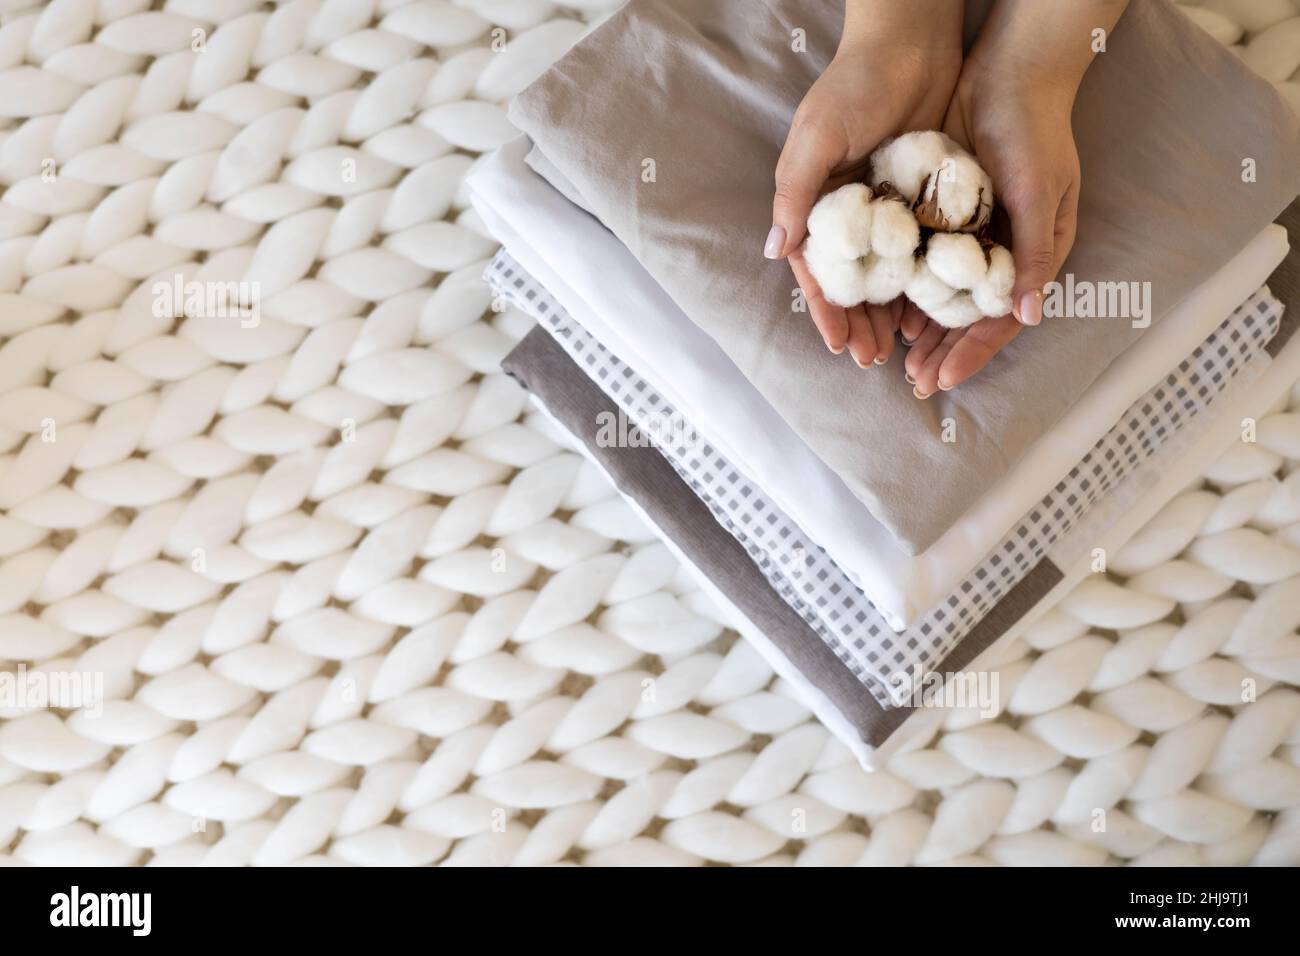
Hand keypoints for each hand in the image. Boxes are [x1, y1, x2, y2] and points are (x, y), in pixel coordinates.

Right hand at [767, 1, 962, 366]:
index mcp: (818, 203)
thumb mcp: (817, 137)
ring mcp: (891, 209)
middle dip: (861, 323)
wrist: (911, 41)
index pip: (819, 271)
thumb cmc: (853, 85)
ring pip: (890, 275)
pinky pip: (925, 250)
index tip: (840, 344)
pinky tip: (935, 309)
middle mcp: (852, 213)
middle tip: (873, 361)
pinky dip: (927, 281)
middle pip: (855, 282)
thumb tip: (775, 251)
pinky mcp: (927, 199)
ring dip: (892, 313)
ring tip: (902, 349)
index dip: (828, 310)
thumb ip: (796, 192)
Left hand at [902, 71, 1079, 396]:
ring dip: (923, 328)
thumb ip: (1031, 252)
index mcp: (1034, 253)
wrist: (1010, 71)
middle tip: (913, 383)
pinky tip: (888, 310)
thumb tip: (1027, 317)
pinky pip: (924, 263)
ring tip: (896, 358)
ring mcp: (973, 235)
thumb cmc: (1033, 130)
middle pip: (969, 316)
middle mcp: (1004, 251)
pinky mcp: (945, 215)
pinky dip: (908, 289)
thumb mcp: (1037, 191)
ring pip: (945, 296)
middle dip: (944, 351)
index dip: (971, 352)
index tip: (942, 380)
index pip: (1000, 319)